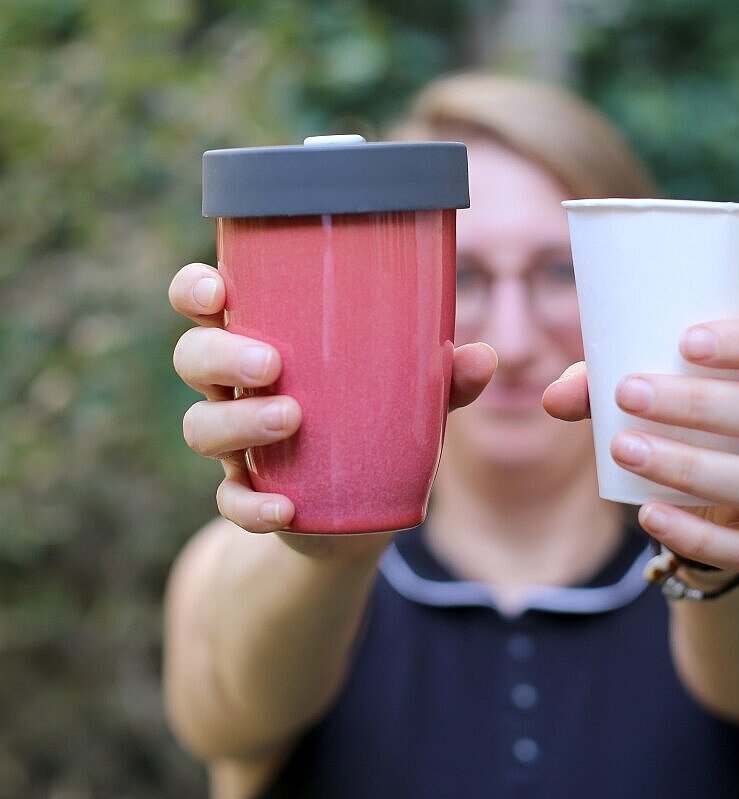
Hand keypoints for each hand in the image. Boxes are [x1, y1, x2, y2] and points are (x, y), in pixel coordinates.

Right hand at [170, 263, 496, 536]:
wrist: (362, 511)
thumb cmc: (377, 424)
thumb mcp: (412, 398)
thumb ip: (443, 379)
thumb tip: (484, 356)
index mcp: (263, 340)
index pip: (206, 304)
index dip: (195, 290)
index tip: (217, 288)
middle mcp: (237, 387)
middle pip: (194, 358)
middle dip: (223, 355)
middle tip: (272, 364)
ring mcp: (237, 444)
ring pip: (201, 426)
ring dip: (239, 422)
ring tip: (293, 420)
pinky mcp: (248, 495)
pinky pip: (229, 501)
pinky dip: (252, 506)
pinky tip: (285, 509)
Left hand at [543, 317, 738, 573]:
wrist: (713, 509)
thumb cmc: (679, 424)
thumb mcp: (650, 396)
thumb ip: (601, 387)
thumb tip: (555, 398)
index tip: (686, 341)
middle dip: (698, 403)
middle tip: (628, 393)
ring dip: (688, 466)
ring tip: (625, 449)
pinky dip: (692, 533)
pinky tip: (648, 514)